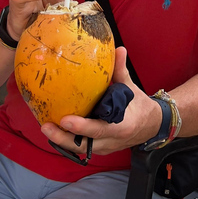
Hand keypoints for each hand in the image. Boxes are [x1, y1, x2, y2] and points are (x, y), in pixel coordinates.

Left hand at [40, 47, 161, 155]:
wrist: (151, 126)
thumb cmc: (140, 106)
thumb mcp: (131, 89)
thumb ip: (121, 71)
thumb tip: (119, 49)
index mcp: (122, 125)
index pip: (100, 129)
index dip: (82, 127)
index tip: (66, 119)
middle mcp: (112, 140)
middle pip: (84, 145)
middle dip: (63, 138)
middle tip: (46, 126)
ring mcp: (105, 147)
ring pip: (80, 149)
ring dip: (61, 140)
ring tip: (46, 127)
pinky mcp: (99, 149)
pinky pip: (81, 148)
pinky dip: (68, 141)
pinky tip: (55, 130)